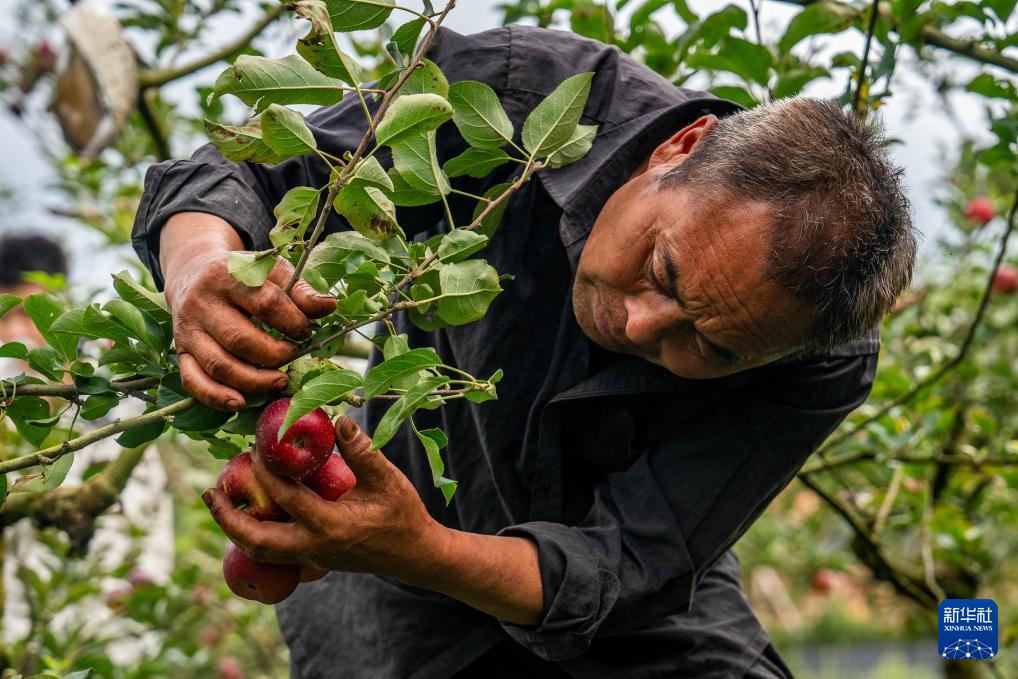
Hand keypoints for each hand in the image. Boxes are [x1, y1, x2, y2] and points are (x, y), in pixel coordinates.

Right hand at [161, 214, 335, 410]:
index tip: (306, 332)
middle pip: (240, 338)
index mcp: (227, 275)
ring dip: (254, 381)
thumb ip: (301, 291)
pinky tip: (240, 403)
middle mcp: (202, 302)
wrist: (193, 272)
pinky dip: (216, 396)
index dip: (292, 322)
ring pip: (219, 364)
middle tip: (294, 356)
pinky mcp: (180, 351)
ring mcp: (188, 329)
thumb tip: (330, 306)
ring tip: (280, 381)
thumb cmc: (243, 277)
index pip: (266, 303)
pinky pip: (193, 380)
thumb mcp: (272, 273)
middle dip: (275, 355)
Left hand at [202, 415, 446, 581]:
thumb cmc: (403, 515)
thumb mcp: (388, 480)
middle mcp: (314, 547)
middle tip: (210, 490)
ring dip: (235, 528)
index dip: (265, 471)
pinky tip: (249, 513)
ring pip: (259, 550)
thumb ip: (362, 451)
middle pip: (256, 539)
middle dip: (228, 516)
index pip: (286, 498)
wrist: (414, 554)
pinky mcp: (311, 560)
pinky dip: (254, 534)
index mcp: (331, 526)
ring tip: (221, 502)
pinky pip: (272, 552)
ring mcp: (310, 558)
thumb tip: (337, 418)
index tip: (254, 447)